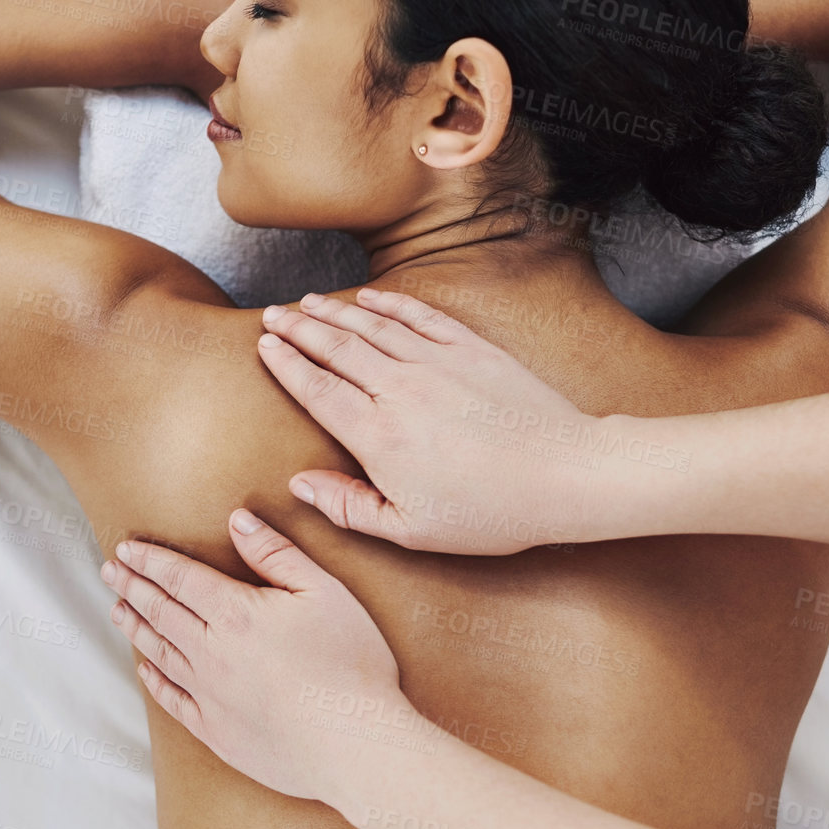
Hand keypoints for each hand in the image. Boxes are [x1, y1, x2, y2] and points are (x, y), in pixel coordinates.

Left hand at [100, 508, 403, 803]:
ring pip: (159, 653)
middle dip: (132, 587)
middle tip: (108, 570)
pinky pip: (172, 699)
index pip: (181, 578)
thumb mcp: (324, 592)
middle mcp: (211, 652)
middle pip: (160, 612)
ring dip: (135, 628)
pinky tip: (145, 668)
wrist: (352, 745)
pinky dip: (153, 679)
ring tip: (117, 609)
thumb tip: (238, 521)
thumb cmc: (350, 664)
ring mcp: (209, 695)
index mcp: (236, 613)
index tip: (127, 548)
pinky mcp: (216, 731)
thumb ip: (277, 554)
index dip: (151, 560)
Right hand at [255, 288, 600, 553]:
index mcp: (378, 436)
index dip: (285, 363)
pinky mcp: (472, 349)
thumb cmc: (489, 513)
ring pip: (372, 327)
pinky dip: (389, 304)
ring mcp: (438, 363)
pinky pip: (419, 317)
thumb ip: (348, 507)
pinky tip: (368, 297)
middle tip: (272, 313)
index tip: (265, 345)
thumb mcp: (410, 531)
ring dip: (335, 311)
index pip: (316, 389)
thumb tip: (300, 484)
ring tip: (308, 301)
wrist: (563, 474)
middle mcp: (401, 390)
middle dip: (298, 327)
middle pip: (336, 348)